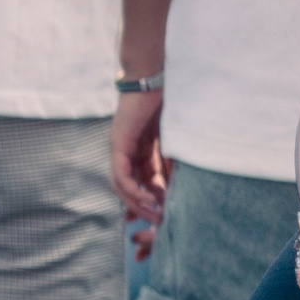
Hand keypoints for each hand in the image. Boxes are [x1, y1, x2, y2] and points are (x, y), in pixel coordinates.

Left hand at [112, 90, 168, 222]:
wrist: (155, 77)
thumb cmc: (169, 100)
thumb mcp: (175, 138)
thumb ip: (174, 159)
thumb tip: (181, 182)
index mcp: (140, 149)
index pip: (143, 181)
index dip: (152, 199)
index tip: (163, 215)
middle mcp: (126, 151)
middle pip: (130, 187)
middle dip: (144, 206)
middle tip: (160, 222)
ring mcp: (119, 148)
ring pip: (122, 185)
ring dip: (138, 202)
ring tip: (155, 213)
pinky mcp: (118, 145)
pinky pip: (121, 175)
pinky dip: (134, 189)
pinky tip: (150, 198)